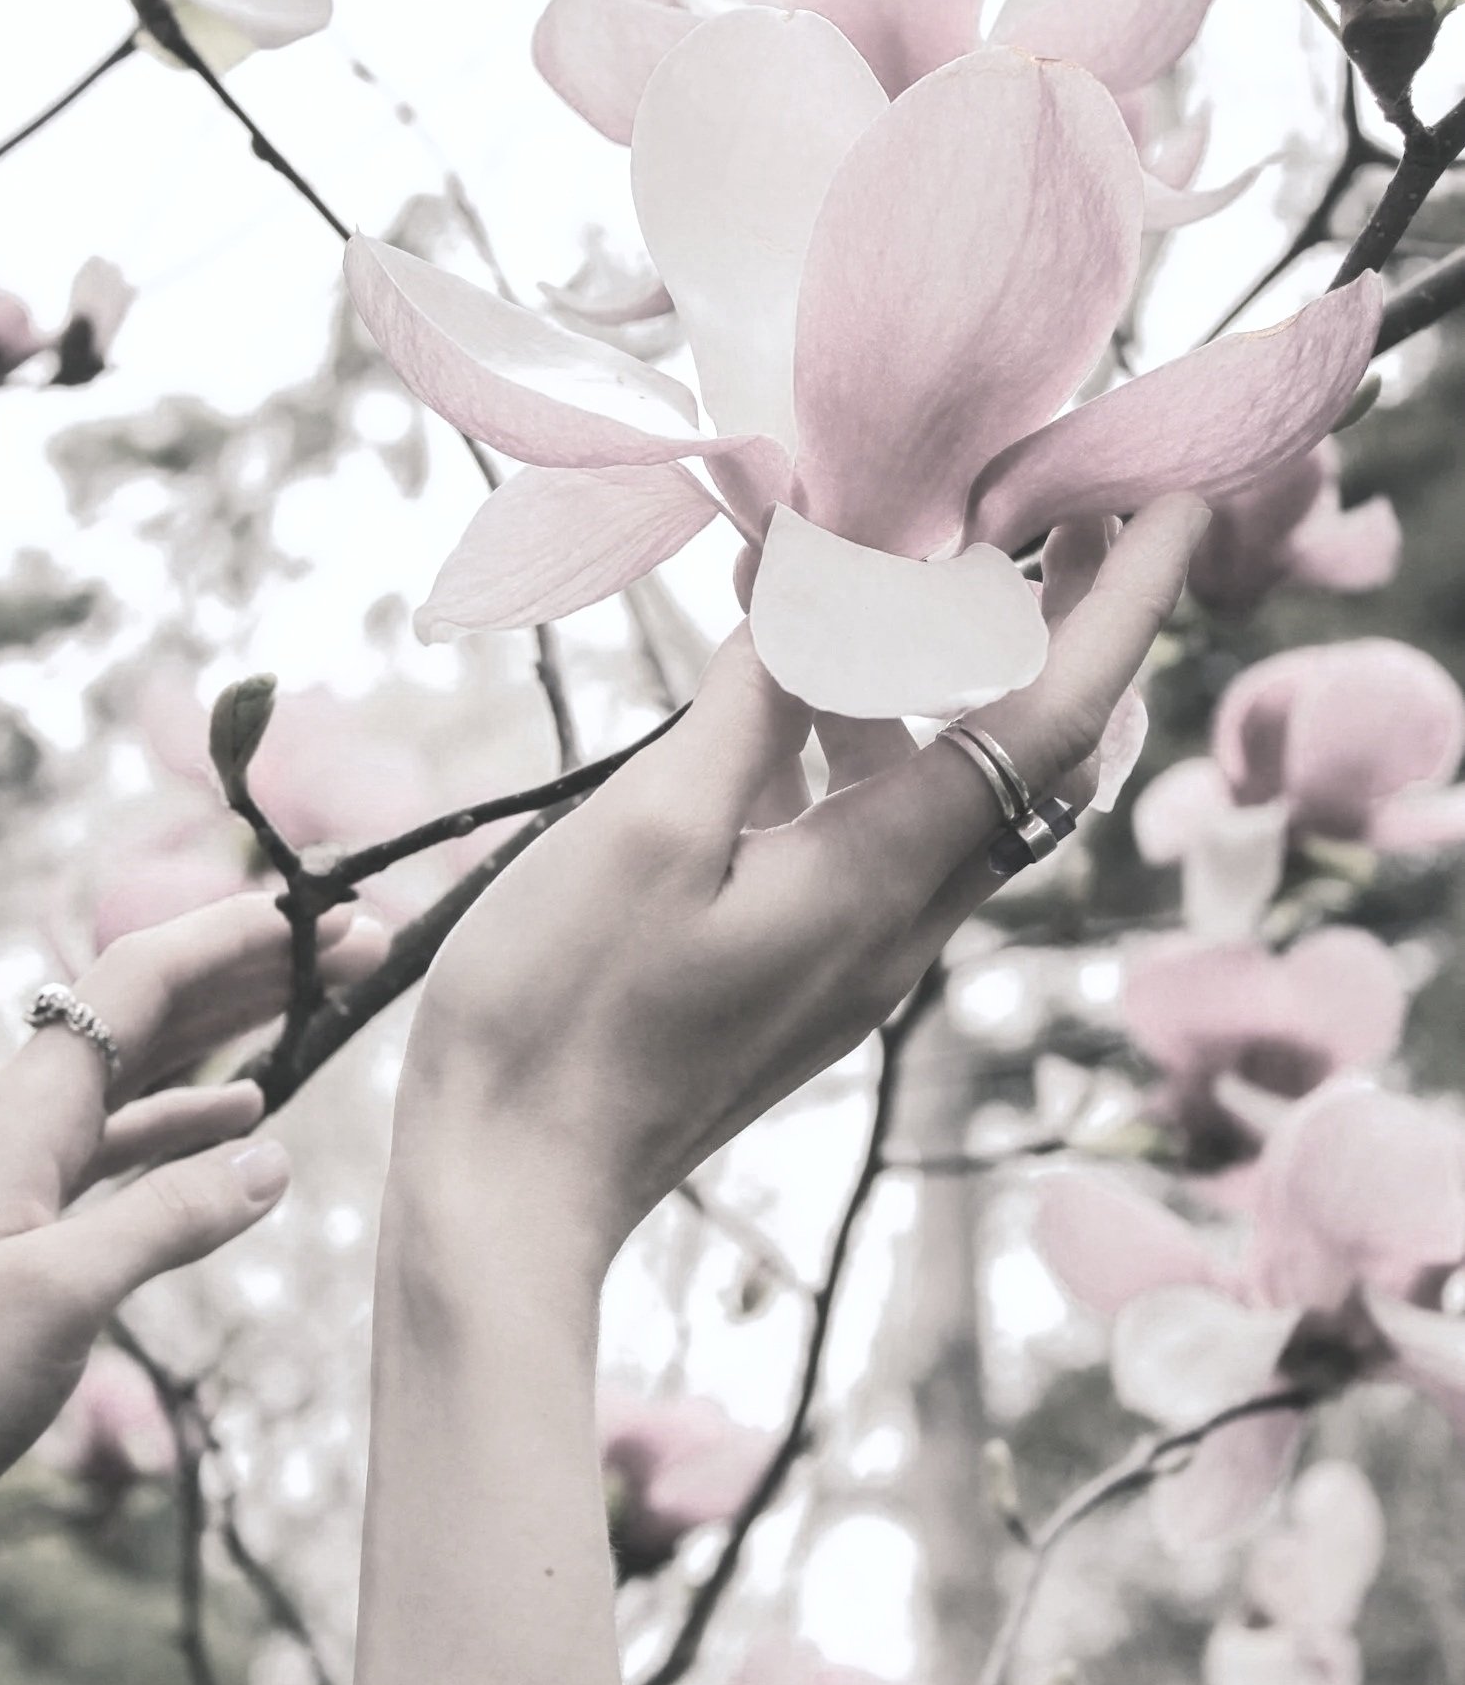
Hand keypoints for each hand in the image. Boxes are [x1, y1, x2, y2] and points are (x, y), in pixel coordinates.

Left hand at [0, 893, 383, 1615]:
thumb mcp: (61, 1298)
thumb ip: (171, 1218)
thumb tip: (270, 1158)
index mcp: (21, 1112)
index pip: (142, 980)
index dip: (239, 937)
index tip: (329, 917)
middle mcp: (16, 1118)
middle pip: (148, 1008)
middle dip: (253, 967)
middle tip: (360, 946)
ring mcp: (12, 1167)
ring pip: (137, 1068)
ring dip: (227, 1029)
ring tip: (319, 1005)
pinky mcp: (13, 1222)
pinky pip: (114, 1139)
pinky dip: (182, 1116)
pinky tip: (237, 1115)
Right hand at [388, 495, 1209, 1295]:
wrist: (515, 1184)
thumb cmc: (561, 1009)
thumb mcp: (648, 828)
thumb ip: (752, 706)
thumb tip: (822, 594)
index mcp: (880, 879)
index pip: (1051, 720)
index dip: (1122, 604)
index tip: (1170, 500)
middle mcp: (902, 923)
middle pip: (1031, 754)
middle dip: (1065, 623)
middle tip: (1063, 505)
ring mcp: (860, 958)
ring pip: (954, 793)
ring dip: (945, 676)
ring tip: (895, 566)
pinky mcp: (810, 974)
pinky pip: (880, 833)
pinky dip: (864, 739)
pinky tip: (790, 695)